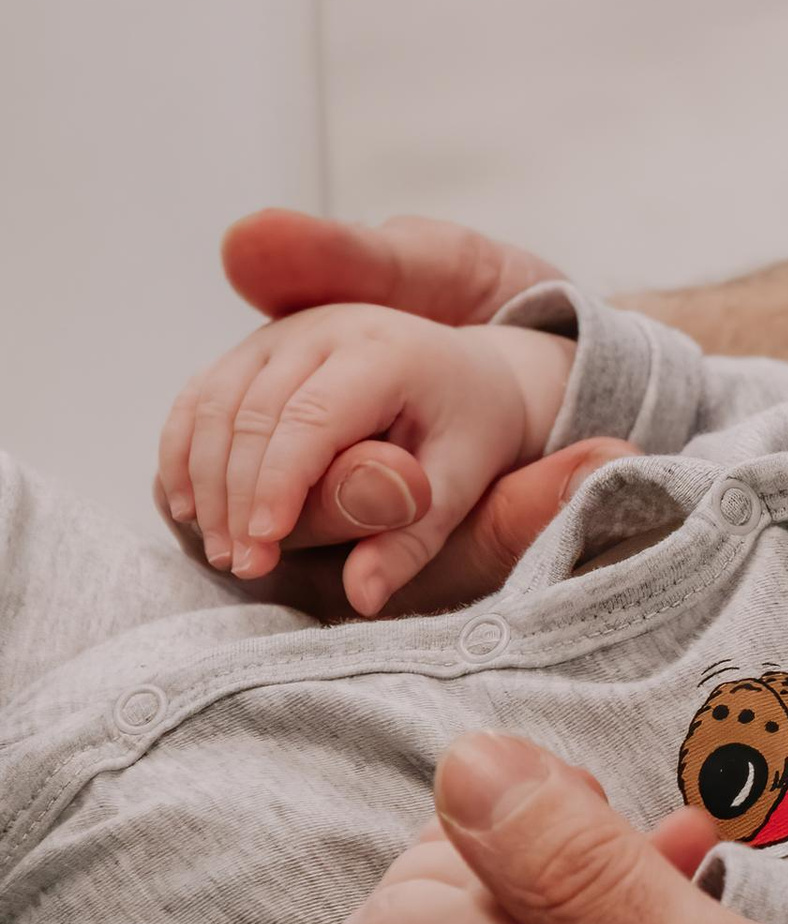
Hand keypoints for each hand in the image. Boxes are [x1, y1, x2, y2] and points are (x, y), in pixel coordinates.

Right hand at [214, 203, 576, 601]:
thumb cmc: (468, 434)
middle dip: (236, 494)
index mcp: (388, 351)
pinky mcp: (254, 351)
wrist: (466, 377)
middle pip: (253, 411)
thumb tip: (362, 596)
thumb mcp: (460, 484)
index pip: (312, 417)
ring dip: (202, 479)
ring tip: (220, 549)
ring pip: (214, 402)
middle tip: (242, 565)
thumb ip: (412, 536)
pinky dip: (183, 452)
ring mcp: (283, 333)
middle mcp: (328, 327)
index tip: (262, 546)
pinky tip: (188, 508)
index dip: (278, 483)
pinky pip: (200, 397)